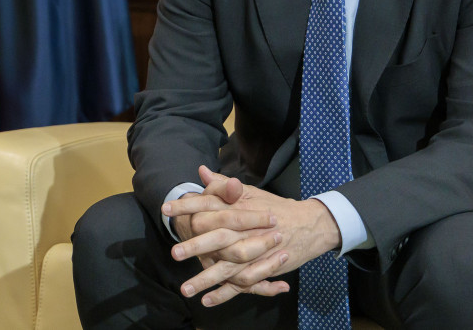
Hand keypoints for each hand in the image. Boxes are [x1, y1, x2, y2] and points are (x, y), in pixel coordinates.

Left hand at [168, 166, 342, 305]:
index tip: (165, 208)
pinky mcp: (263, 268)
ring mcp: (255, 251)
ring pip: (228, 267)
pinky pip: (243, 284)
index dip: (187, 206)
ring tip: (186, 289)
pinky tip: (208, 300)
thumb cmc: (273, 207)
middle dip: (196, 246)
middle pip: (218, 238)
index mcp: (239, 208)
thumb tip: (202, 171)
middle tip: (174, 253)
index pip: (210, 205)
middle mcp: (246, 230)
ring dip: (206, 279)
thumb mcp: (249, 193)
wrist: (308, 224)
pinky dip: (226, 294)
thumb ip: (222, 186)